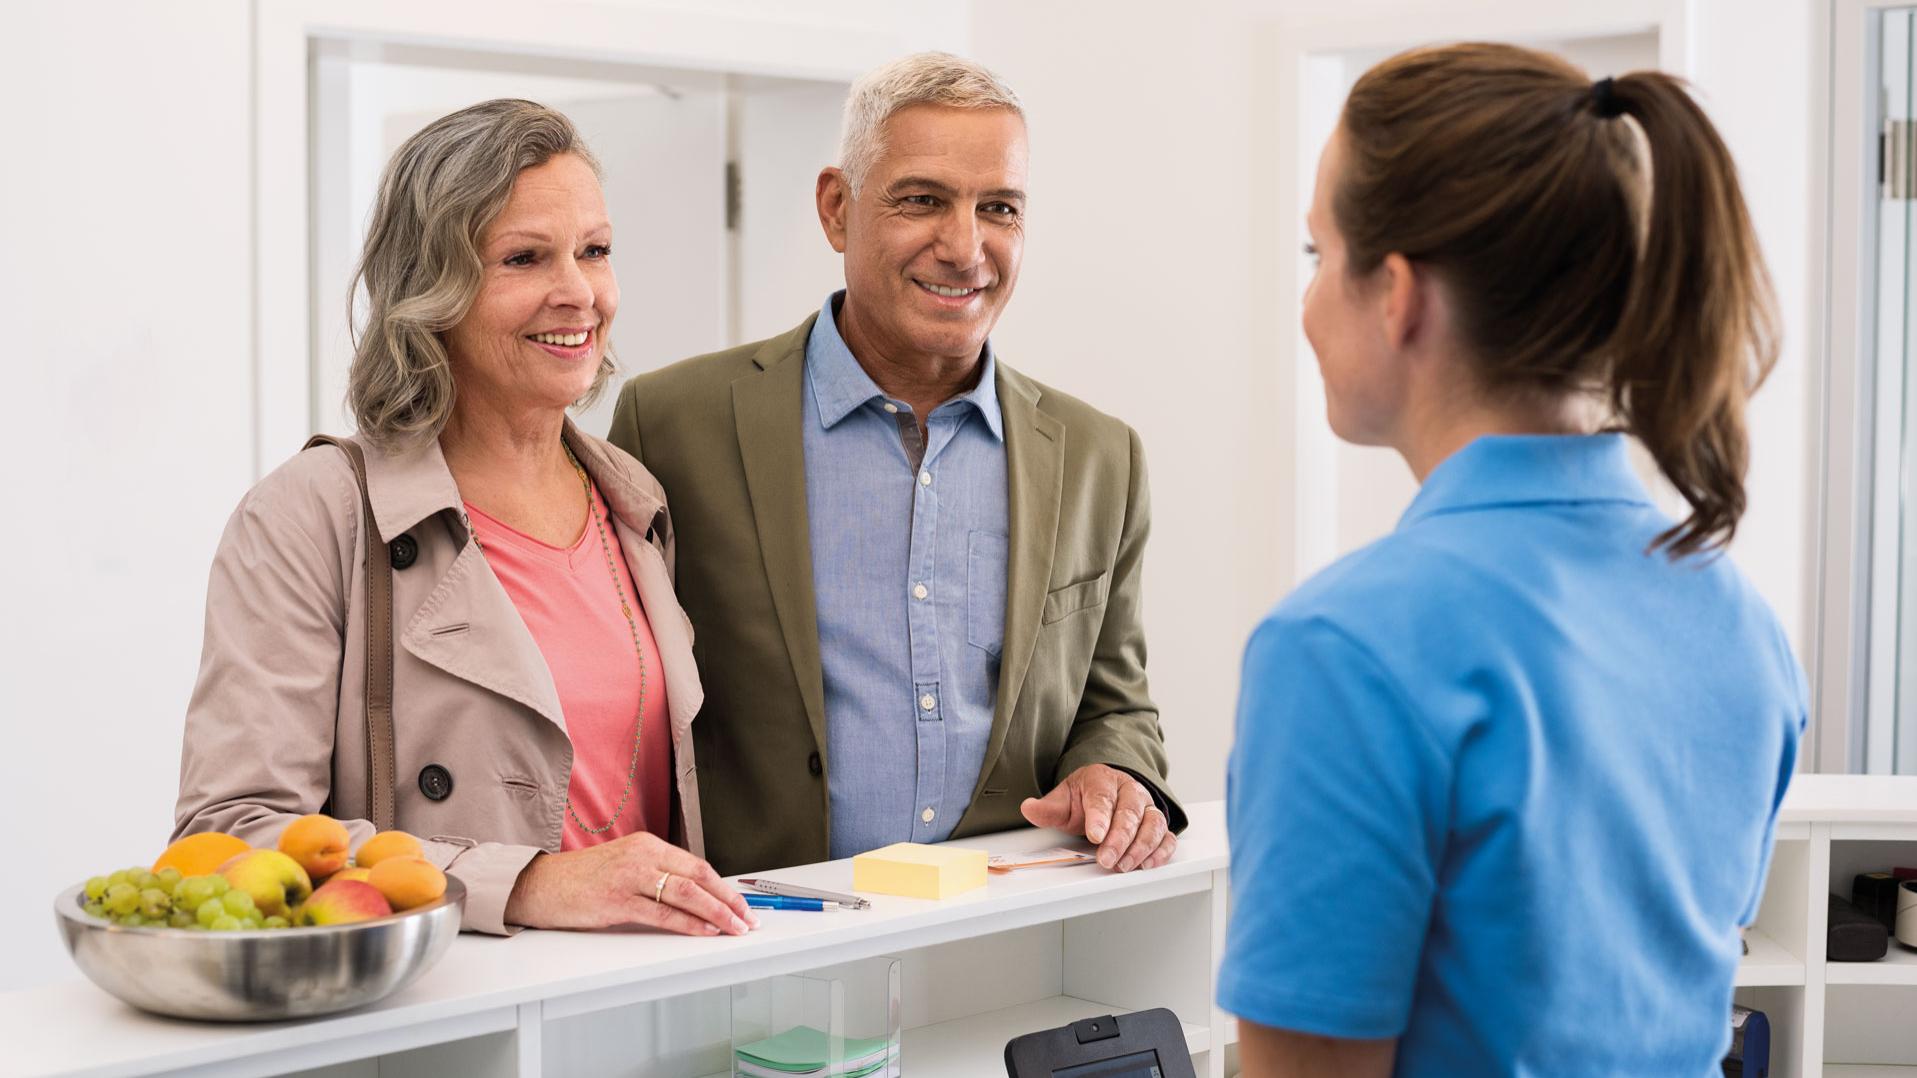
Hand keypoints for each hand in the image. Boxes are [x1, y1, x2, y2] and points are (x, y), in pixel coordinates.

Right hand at [504, 832, 757, 935]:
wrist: (540, 885)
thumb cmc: (582, 880)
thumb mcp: (625, 865)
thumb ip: (656, 875)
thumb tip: (694, 896)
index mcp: (648, 845)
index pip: (697, 865)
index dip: (723, 886)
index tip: (741, 903)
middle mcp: (642, 856)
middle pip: (698, 878)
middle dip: (728, 900)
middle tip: (748, 918)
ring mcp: (630, 877)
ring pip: (686, 894)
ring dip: (716, 914)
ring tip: (734, 928)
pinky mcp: (617, 901)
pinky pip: (663, 914)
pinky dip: (689, 924)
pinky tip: (704, 931)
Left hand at [1019, 764, 1175, 871]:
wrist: (1107, 789)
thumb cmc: (1086, 797)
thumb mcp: (1064, 799)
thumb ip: (1048, 808)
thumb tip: (1029, 808)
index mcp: (1103, 780)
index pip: (1102, 798)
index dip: (1099, 817)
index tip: (1094, 835)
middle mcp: (1129, 791)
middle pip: (1129, 813)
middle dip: (1119, 839)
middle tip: (1107, 859)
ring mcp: (1146, 807)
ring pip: (1152, 824)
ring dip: (1140, 847)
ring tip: (1125, 865)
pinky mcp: (1157, 823)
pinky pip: (1166, 836)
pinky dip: (1161, 851)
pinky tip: (1148, 864)